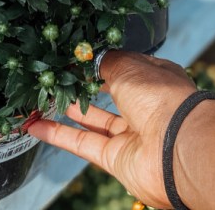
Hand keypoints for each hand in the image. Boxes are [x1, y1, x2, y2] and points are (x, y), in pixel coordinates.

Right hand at [27, 51, 198, 208]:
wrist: (178, 147)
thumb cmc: (162, 99)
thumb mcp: (129, 66)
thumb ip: (104, 61)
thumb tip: (88, 57)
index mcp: (155, 80)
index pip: (124, 68)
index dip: (100, 63)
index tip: (74, 58)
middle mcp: (145, 107)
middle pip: (108, 95)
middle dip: (82, 87)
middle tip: (55, 79)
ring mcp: (131, 134)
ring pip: (93, 120)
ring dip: (67, 110)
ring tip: (42, 98)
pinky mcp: (116, 158)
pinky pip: (82, 143)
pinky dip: (58, 135)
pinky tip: (36, 125)